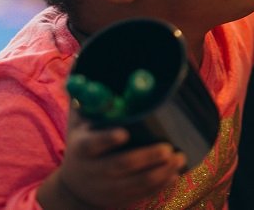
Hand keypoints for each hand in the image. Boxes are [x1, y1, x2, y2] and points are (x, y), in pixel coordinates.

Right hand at [40, 110, 185, 208]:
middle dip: (146, 157)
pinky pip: (142, 194)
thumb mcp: (79, 122)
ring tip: (179, 157)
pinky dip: (160, 184)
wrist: (74, 188)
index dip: (106, 139)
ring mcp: (108, 187)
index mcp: (82, 148)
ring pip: (136, 183)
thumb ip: (88, 96)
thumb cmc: (82, 143)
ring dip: (160, 172)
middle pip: (120, 166)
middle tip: (168, 148)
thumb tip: (87, 58)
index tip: (124, 133)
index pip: (91, 145)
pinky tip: (175, 172)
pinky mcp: (121, 198)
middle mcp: (94, 170)